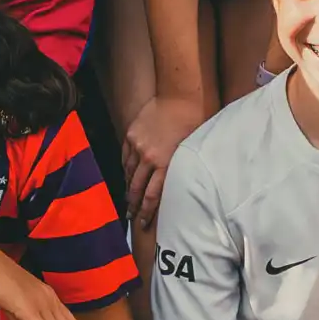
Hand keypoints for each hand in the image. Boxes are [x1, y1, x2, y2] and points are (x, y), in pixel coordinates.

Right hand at [122, 92, 208, 224]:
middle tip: (130, 216)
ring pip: (129, 173)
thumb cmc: (193, 122)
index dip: (146, 212)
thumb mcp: (191, 150)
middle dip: (133, 204)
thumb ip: (180, 169)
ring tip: (127, 198)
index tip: (142, 223)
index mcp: (165, 164)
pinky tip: (126, 175)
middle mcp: (149, 158)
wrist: (179, 96)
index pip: (152, 196)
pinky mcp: (131, 134)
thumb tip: (176, 185)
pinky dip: (125, 167)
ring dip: (128, 187)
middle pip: (137, 188)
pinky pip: (125, 156)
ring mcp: (137, 145)